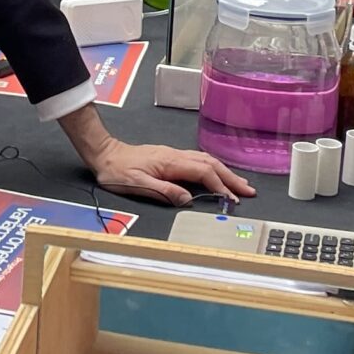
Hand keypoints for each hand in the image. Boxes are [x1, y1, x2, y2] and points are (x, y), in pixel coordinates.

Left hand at [89, 137, 253, 204]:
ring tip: (239, 184)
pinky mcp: (171, 157)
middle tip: (248, 191)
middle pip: (211, 164)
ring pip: (207, 161)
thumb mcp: (138, 185)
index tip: (232, 199)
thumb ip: (164, 192)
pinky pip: (199, 161)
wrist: (105, 154)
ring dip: (225, 172)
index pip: (203, 173)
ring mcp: (174, 155)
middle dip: (231, 178)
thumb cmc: (117, 171)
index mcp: (171, 162)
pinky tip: (217, 175)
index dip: (220, 186)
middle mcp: (176, 156)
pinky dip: (214, 168)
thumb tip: (188, 199)